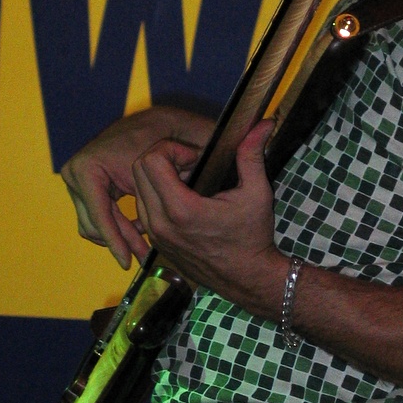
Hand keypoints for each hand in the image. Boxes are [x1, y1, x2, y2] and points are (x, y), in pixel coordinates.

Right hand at [61, 107, 214, 268]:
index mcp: (89, 166)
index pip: (99, 215)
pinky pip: (96, 214)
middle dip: (120, 243)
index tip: (128, 261)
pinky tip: (139, 234)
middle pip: (95, 223)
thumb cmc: (166, 139)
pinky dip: (115, 226)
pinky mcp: (85, 183)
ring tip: (143, 252)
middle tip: (142, 260)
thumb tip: (176, 211)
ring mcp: (78, 178)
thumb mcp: (169, 163)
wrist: (159, 122)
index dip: (115, 241)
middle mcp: (77, 171)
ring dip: (118, 238)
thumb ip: (169, 184)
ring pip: (94, 223)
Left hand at [132, 120, 287, 316]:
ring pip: (138, 190)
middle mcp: (161, 224)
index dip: (172, 149)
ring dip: (158, 177)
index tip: (196, 157)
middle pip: (138, 170)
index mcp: (182, 209)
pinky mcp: (156, 244)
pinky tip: (185, 199)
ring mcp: (156, 236)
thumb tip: (264, 123)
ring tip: (189, 181)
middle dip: (162, 158)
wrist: (248, 279)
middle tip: (190, 164)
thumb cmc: (253, 236)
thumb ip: (252, 154)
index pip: (151, 161)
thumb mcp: (258, 193)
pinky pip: (144, 208)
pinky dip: (157, 196)